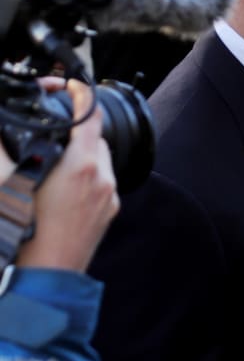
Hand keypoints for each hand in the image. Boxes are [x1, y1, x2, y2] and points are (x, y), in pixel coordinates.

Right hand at [17, 79, 118, 271]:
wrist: (47, 274)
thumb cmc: (26, 235)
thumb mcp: (16, 187)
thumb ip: (22, 157)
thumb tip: (17, 143)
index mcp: (81, 165)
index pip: (89, 116)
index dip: (82, 95)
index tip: (73, 86)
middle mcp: (101, 176)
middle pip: (95, 137)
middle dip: (76, 133)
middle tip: (55, 134)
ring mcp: (109, 193)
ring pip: (99, 160)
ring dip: (82, 156)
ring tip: (56, 166)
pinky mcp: (110, 209)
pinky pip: (102, 181)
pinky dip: (87, 176)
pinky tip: (65, 189)